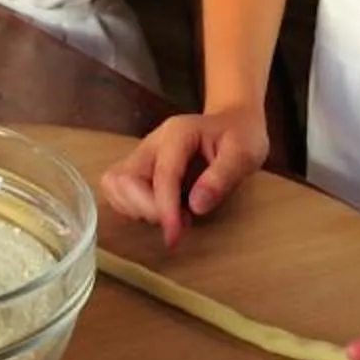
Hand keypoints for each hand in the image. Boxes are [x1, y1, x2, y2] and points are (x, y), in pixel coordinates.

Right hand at [99, 104, 267, 247]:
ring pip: (115, 184)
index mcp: (177, 134)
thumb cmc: (241, 136)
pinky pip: (118, 190)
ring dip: (136, 209)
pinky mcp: (140, 167)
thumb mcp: (245, 153)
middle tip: (178, 223)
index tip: (174, 237)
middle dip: (146, 208)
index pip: (162, 174)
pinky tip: (160, 211)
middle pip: (124, 178)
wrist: (233, 121)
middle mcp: (153, 142)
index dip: (164, 208)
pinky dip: (132, 207)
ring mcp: (143, 153)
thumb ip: (222, 177)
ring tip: (170, 216)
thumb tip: (196, 206)